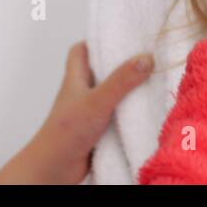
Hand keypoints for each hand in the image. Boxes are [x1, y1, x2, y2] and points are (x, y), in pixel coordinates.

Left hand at [0, 41, 152, 183]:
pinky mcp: (97, 130)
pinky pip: (116, 115)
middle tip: (144, 58)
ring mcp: (89, 112)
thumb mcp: (97, 101)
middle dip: (120, 65)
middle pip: (100, 71)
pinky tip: (144, 112)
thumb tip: (146, 58)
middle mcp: (81, 93)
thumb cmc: (66, 132)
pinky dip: (128, 113)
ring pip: (110, 94)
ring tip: (151, 81)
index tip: (119, 37)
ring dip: (127, 91)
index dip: (96, 41)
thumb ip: (121, 80)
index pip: (80, 51)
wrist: (55, 169)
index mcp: (75, 79)